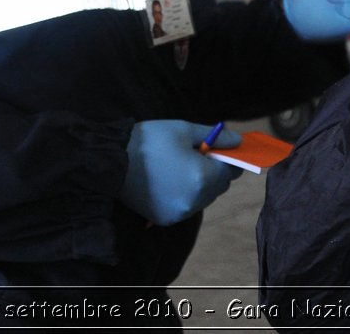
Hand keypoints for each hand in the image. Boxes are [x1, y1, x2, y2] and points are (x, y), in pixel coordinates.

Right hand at [119, 120, 242, 225]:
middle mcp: (195, 201)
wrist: (111, 162)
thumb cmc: (150, 140)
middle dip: (214, 171)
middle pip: (219, 186)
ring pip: (204, 199)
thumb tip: (238, 140)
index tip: (217, 149)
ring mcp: (180, 213)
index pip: (230, 170)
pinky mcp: (166, 220)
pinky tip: (169, 182)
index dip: (227, 158)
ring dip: (200, 185)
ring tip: (180, 168)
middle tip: (196, 155)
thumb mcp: (184, 130)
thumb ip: (214, 137)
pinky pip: (186, 207)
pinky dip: (185, 196)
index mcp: (203, 177)